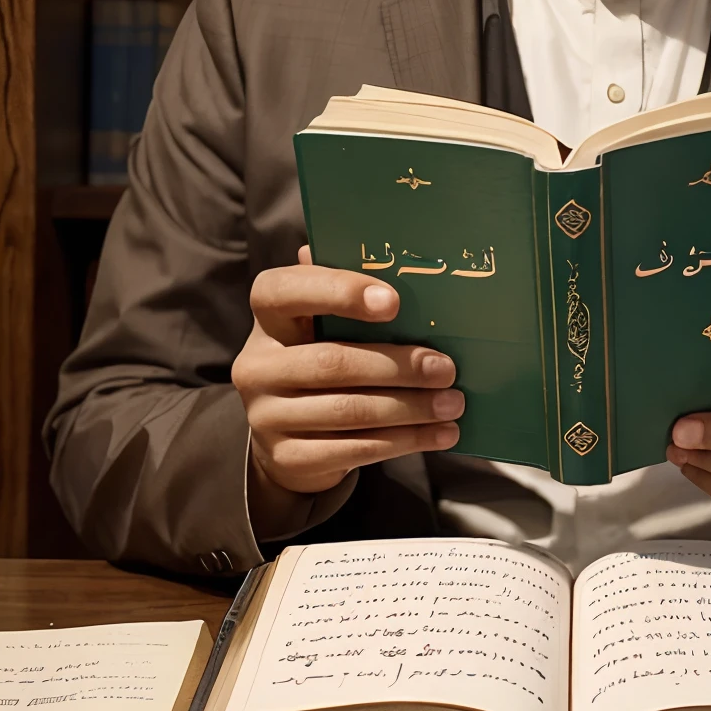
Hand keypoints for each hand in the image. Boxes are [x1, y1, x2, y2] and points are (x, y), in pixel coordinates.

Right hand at [232, 246, 464, 536]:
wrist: (291, 436)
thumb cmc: (323, 356)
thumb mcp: (328, 321)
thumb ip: (348, 289)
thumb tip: (394, 253)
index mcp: (268, 316)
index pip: (285, 290)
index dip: (339, 292)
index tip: (393, 301)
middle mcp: (257, 364)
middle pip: (332, 362)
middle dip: (397, 366)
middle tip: (446, 368)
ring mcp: (266, 415)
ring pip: (348, 411)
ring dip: (410, 408)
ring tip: (453, 404)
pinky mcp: (287, 456)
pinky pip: (352, 450)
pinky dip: (402, 442)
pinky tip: (438, 434)